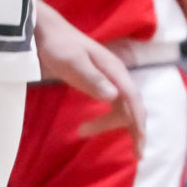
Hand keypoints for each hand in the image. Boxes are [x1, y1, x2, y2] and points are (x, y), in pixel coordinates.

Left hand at [34, 3, 142, 153]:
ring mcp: (107, 79)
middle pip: (132, 105)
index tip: (140, 143)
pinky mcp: (97, 83)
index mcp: (114, 69)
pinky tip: (91, 128)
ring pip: (121, 107)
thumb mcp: (73, 62)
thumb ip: (92, 78)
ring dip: (117, 125)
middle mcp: (115, 75)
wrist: (46, 32)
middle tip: (136, 155)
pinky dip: (106, 119)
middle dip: (135, 129)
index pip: (133, 98)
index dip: (139, 121)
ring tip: (99, 141)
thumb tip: (114, 97)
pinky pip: (110, 105)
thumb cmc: (59, 46)